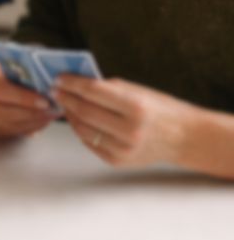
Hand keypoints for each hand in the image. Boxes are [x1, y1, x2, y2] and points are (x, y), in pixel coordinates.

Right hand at [0, 59, 56, 137]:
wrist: (6, 77)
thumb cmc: (15, 66)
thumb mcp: (21, 59)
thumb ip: (30, 67)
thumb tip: (48, 78)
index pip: (1, 91)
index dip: (23, 98)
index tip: (45, 101)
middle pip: (4, 111)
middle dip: (30, 112)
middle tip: (51, 110)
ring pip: (10, 124)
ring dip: (33, 121)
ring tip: (51, 115)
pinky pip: (13, 131)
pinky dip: (31, 127)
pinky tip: (44, 119)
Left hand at [57, 76, 191, 168]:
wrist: (183, 138)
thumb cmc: (162, 110)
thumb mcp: (140, 92)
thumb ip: (109, 89)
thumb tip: (77, 84)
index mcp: (136, 107)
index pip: (93, 92)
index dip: (72, 84)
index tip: (59, 78)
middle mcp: (129, 130)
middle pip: (84, 112)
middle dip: (66, 99)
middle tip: (55, 90)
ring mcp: (122, 149)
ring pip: (83, 130)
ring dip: (70, 115)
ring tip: (64, 103)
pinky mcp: (116, 161)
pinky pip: (90, 143)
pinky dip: (81, 130)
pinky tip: (77, 119)